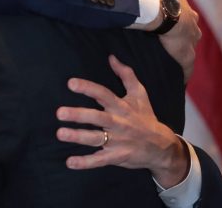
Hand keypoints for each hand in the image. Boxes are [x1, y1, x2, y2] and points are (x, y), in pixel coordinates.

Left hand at [56, 55, 188, 187]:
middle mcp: (118, 123)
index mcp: (121, 106)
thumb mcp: (139, 94)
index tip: (70, 83)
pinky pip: (100, 160)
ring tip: (60, 133)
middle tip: (60, 112)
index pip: (103, 94)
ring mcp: (117, 141)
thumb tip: (112, 57)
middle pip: (97, 117)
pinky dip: (85, 163)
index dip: (88, 88)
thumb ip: (126, 75)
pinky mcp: (117, 156)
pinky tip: (70, 162)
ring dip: (78, 137)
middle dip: (78, 115)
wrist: (162, 146)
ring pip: (96, 138)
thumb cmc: (146, 117)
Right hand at [157, 0, 200, 81]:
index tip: (176, 28)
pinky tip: (180, 83)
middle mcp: (194, 31)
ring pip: (189, 54)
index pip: (189, 22)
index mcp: (190, 16)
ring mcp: (191, 45)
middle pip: (192, 38)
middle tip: (174, 46)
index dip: (182, 24)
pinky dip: (183, 75)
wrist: (166, 12)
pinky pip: (186, 70)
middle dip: (185, 42)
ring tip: (174, 64)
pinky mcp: (186, 58)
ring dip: (182, 58)